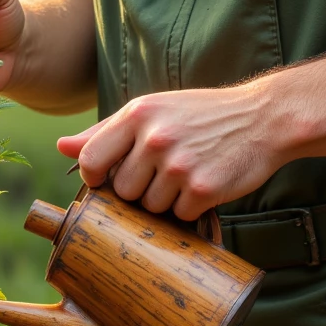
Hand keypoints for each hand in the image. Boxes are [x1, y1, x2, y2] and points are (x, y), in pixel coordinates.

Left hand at [57, 82, 282, 221]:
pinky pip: (179, 215)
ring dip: (167, 200)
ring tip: (189, 173)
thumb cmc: (203, 115)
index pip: (90, 159)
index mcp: (138, 114)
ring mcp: (179, 165)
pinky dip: (191, 207)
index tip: (111, 179)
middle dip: (140, 189)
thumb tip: (61, 146)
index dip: (96, 177)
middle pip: (122, 190)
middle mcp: (155, 138)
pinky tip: (206, 183)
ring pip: (150, 207)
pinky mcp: (203, 189)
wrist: (264, 118)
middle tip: (167, 169)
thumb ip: (106, 130)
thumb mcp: (154, 109)